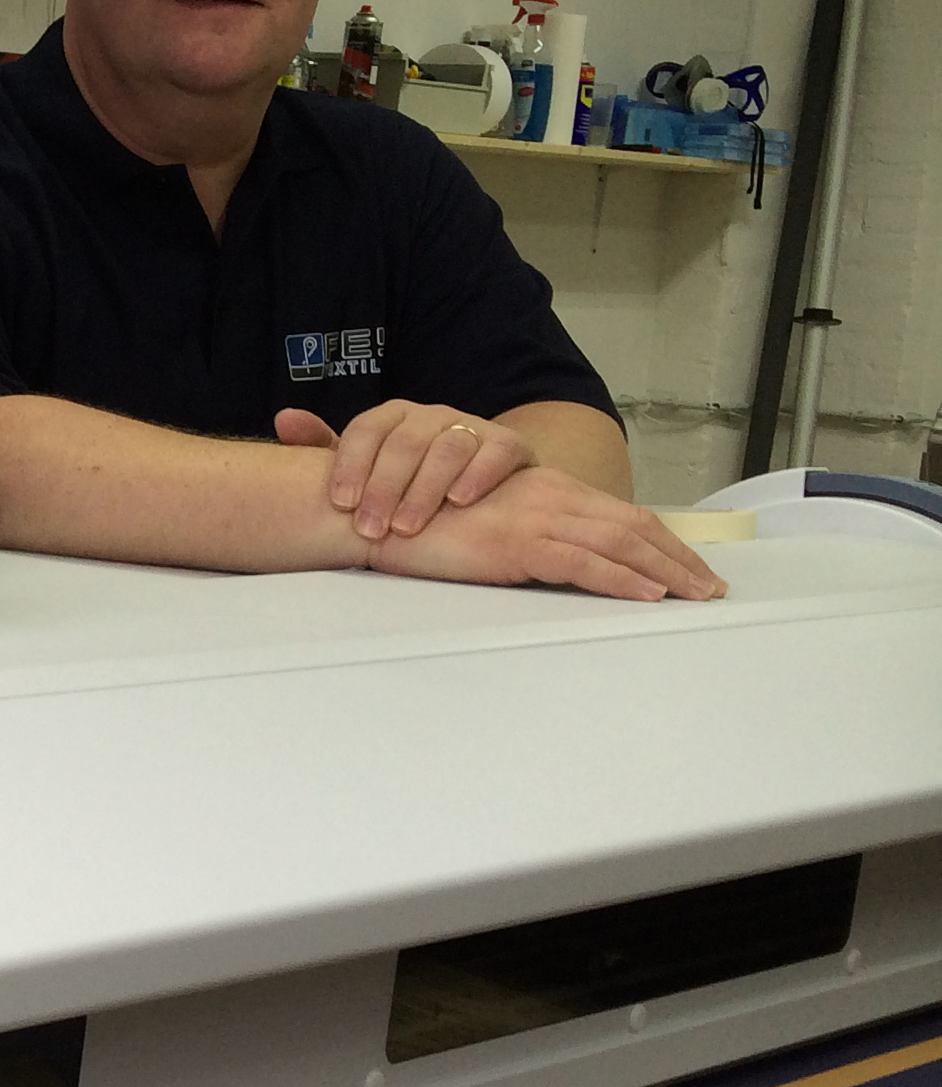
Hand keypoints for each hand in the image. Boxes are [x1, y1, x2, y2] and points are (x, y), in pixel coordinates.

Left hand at [276, 400, 533, 540]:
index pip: (366, 431)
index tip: (340, 503)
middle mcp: (430, 416)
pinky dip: (478, 475)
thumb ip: (325, 448)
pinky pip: (494, 452)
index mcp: (392, 418)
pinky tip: (459, 502)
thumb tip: (284, 420)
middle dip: (383, 488)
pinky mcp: (507, 445)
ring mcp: (470, 427)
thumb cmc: (411, 478)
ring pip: (447, 447)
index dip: (351, 465)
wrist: (480, 480)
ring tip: (407, 526)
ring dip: (424, 488)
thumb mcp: (368, 466)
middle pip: (404, 443)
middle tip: (370, 529)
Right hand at [361, 464, 725, 601]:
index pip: (619, 516)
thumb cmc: (421, 523)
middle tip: (711, 587)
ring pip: (621, 543)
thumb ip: (524, 532)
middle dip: (678, 558)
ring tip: (696, 595)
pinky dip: (622, 580)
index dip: (660, 542)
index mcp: (546, 491)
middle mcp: (551, 497)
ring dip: (666, 571)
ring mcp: (537, 518)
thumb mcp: (484, 522)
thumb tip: (555, 559)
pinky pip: (586, 564)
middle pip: (634, 526)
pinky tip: (649, 595)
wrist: (375, 512)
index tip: (688, 567)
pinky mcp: (519, 544)